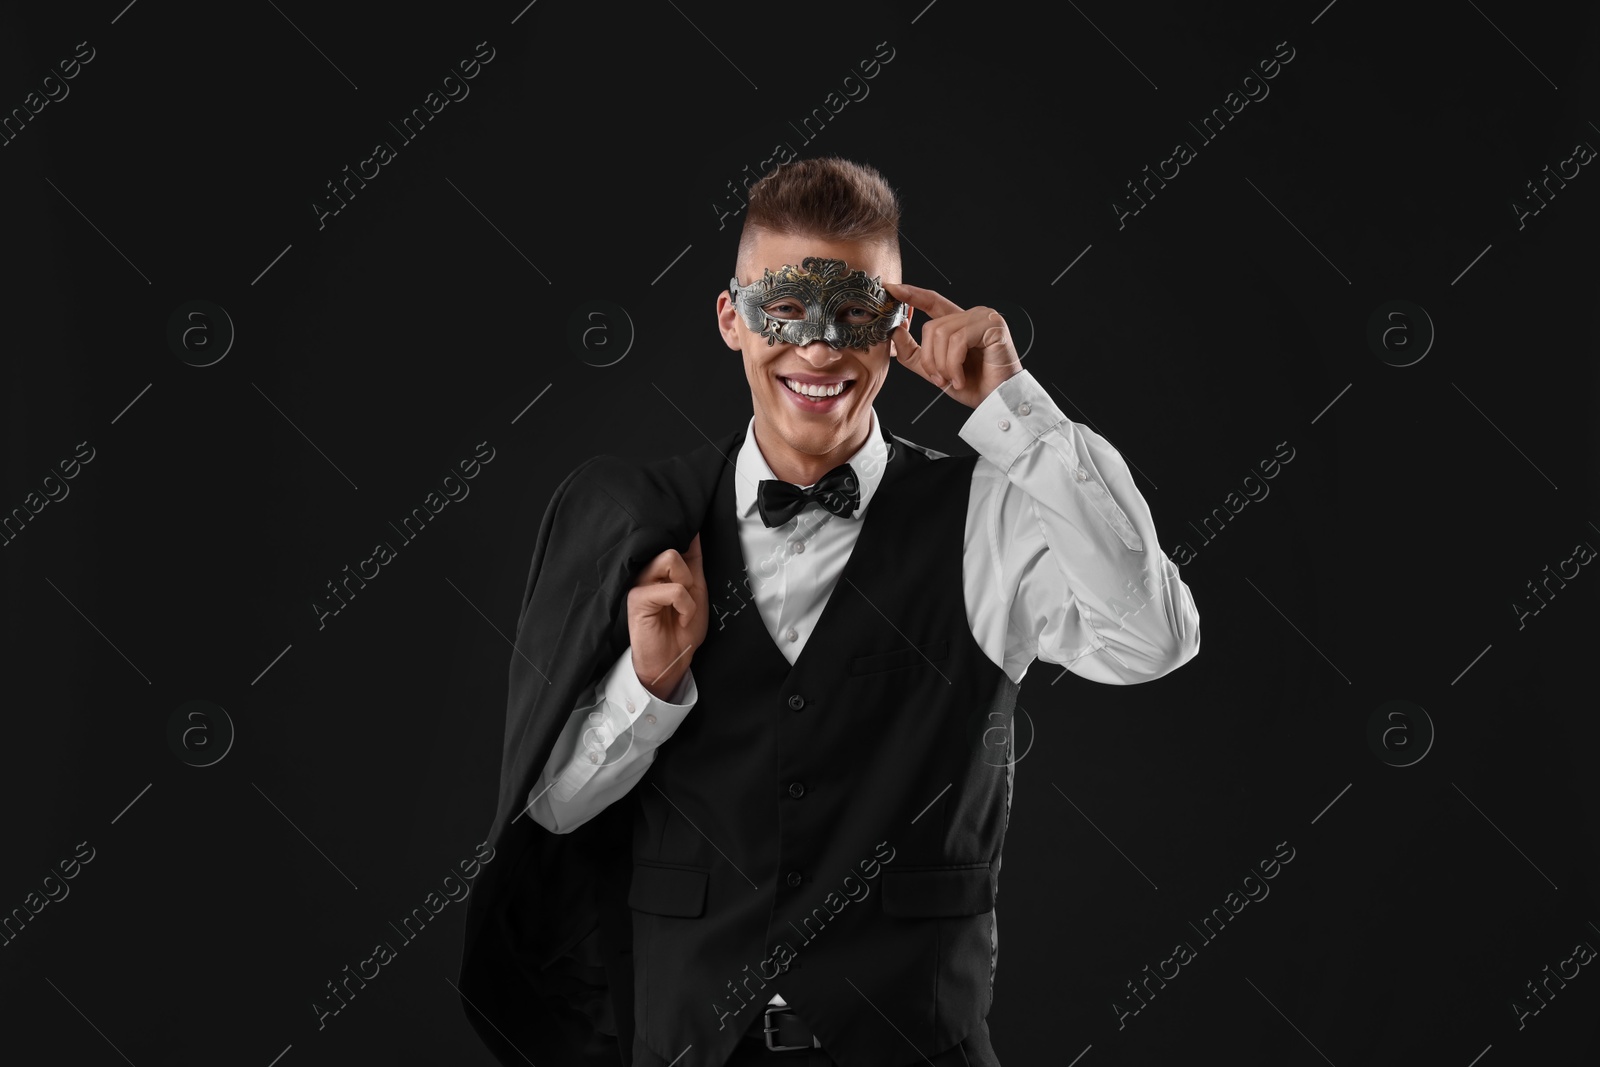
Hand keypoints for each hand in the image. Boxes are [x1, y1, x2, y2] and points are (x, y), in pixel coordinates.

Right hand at [626, 533, 707, 700]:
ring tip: (683, 608)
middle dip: (689, 574)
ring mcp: (639, 583)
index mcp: (659, 568)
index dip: (687, 541)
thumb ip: (694, 562)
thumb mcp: (696, 590)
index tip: (693, 560)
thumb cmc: (682, 629)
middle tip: (687, 598)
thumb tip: (695, 532)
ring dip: (687, 588)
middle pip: (673, 548)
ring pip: (670, 559)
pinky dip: (686, 605)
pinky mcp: (637, 598)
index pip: (673, 540)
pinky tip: (681, 618)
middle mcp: (647, 572)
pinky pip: (672, 588)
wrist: (672, 661)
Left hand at [883, 282, 1021, 408]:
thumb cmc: (973, 386)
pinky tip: (960, 379)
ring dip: (942, 365)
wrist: (998, 402)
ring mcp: (984, 317)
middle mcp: (973, 315)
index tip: (892, 289)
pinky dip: (954, 364)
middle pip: (932, 327)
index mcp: (959, 322)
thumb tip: (896, 330)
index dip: (911, 294)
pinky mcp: (993, 325)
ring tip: (952, 381)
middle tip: (939, 380)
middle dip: (929, 359)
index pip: (932, 301)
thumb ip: (913, 352)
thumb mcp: (935, 370)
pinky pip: (958, 341)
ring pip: (942, 334)